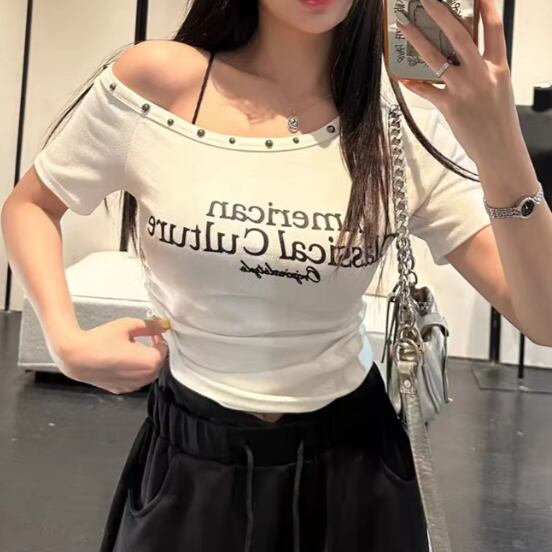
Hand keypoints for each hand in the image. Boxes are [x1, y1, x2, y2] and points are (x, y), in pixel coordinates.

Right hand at [55, 317, 169, 393]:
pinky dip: (134, 370)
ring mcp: (132, 386)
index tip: (153, 332)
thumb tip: (163, 324)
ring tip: (131, 348)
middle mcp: (144, 378)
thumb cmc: (101, 340)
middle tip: (144, 338)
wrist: (76, 357)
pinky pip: (135, 379)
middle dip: (154, 350)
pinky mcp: (120, 389)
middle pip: (158, 363)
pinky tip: (122, 359)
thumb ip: (149, 326)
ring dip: (144, 361)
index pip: (165, 350)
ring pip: (147, 373)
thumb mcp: (128, 326)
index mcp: (150, 362)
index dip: (160, 339)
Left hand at [394, 0, 524, 167]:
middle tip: (425, 0)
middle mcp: (481, 74)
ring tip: (404, 27)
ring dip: (418, 40)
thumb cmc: (498, 120)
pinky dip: (412, 82)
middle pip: (460, 36)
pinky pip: (426, 89)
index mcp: (498, 67)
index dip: (487, 7)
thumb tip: (463, 55)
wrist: (499, 149)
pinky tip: (401, 75)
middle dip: (441, 13)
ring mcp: (464, 90)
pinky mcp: (450, 107)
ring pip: (437, 58)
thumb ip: (484, 68)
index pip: (495, 28)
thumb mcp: (499, 87)